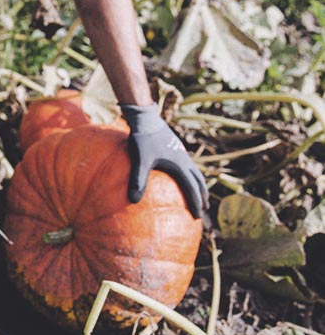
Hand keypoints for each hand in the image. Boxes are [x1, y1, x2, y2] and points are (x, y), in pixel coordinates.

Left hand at [120, 104, 207, 218]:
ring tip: (198, 195)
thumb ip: (137, 180)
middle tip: (203, 210)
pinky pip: (187, 165)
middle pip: (198, 181)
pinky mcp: (175, 147)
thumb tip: (133, 200)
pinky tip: (181, 176)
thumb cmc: (142, 139)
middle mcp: (184, 159)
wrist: (145, 118)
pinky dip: (190, 175)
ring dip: (199, 185)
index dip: (195, 203)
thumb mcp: (140, 160)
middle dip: (202, 196)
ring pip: (195, 172)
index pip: (192, 188)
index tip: (197, 217)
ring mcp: (181, 152)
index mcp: (179, 165)